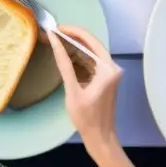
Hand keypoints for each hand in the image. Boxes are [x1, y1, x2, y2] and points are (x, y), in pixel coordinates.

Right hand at [48, 25, 120, 156]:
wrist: (100, 138)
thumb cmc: (87, 118)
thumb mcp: (72, 91)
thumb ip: (64, 64)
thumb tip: (55, 41)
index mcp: (108, 69)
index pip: (90, 41)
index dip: (73, 31)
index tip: (56, 28)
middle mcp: (112, 67)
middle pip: (91, 44)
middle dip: (72, 38)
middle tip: (53, 34)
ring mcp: (109, 73)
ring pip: (90, 53)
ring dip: (74, 48)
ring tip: (55, 42)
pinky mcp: (105, 78)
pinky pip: (90, 62)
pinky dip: (78, 59)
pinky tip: (64, 56)